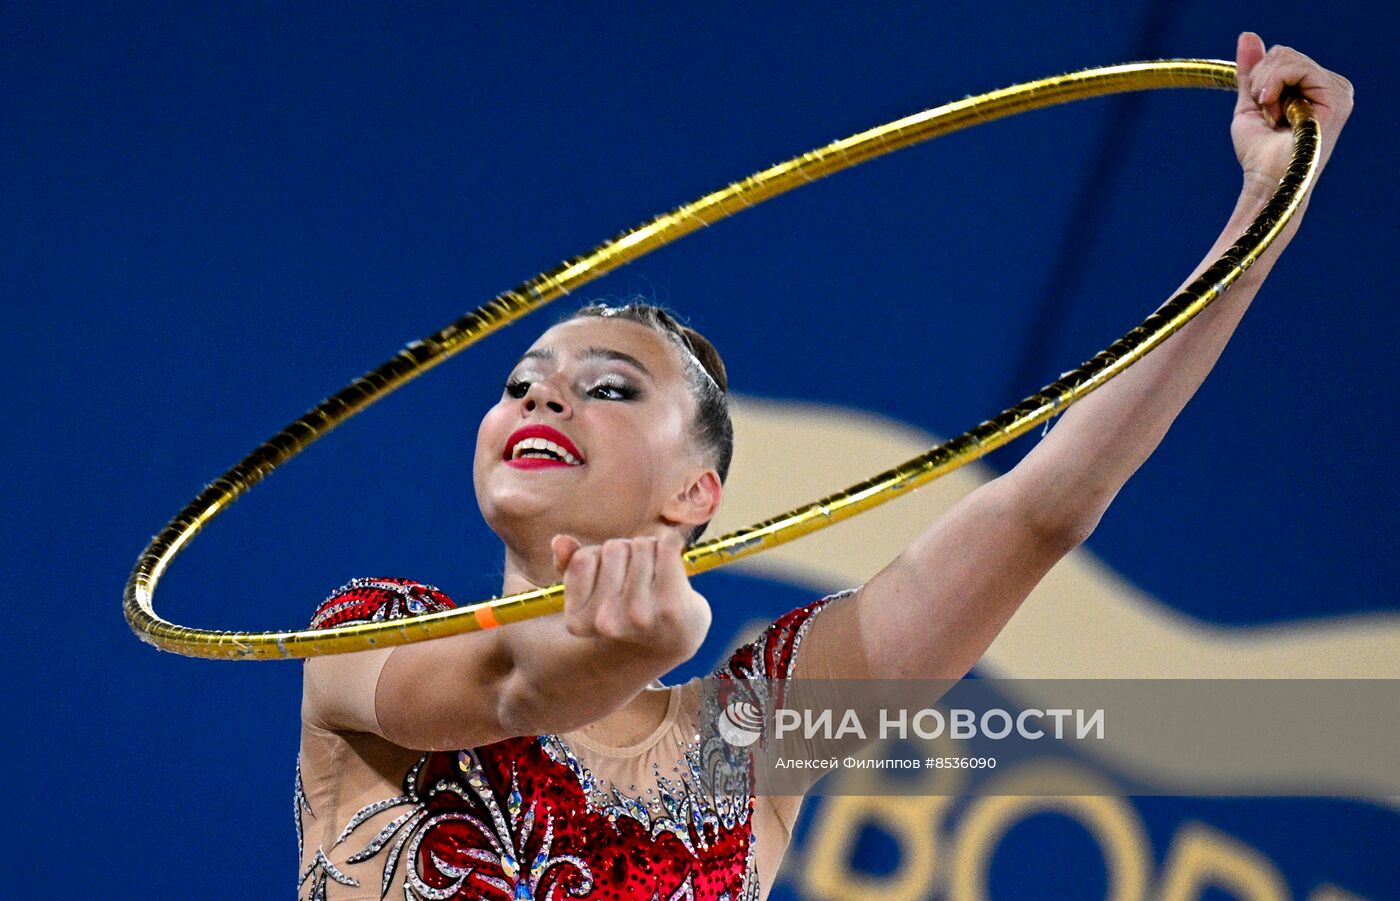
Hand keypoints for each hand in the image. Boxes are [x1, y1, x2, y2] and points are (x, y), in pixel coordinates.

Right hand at [550, 531, 710, 659]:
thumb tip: (559, 541)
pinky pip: (667, 546)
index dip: (600, 557)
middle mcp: (606, 622)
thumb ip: (570, 566)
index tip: (613, 579)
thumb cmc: (630, 607)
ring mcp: (639, 614)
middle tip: (639, 575)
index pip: (583, 558)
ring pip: (641, 545)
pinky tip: (673, 560)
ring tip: (655, 574)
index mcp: (578, 621)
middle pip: (614, 548)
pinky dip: (671, 543)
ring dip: (651, 550)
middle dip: (627, 552)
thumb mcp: (594, 592)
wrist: (675, 637)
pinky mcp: (671, 604)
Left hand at [1232, 32, 1352, 189]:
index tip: (1263, 109)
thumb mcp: (1250, 103)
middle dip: (1261, 82)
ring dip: (1265, 88)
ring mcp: (1336, 89)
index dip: (1259, 79)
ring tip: (1274, 116)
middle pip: (1283, 53)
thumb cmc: (1259, 152)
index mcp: (1315, 87)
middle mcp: (1330, 85)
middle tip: (1268, 114)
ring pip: (1286, 57)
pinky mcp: (1336, 94)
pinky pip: (1294, 67)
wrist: (1266, 179)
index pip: (1281, 56)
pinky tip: (1277, 111)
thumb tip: (1247, 36)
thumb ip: (1252, 70)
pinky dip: (1273, 86)